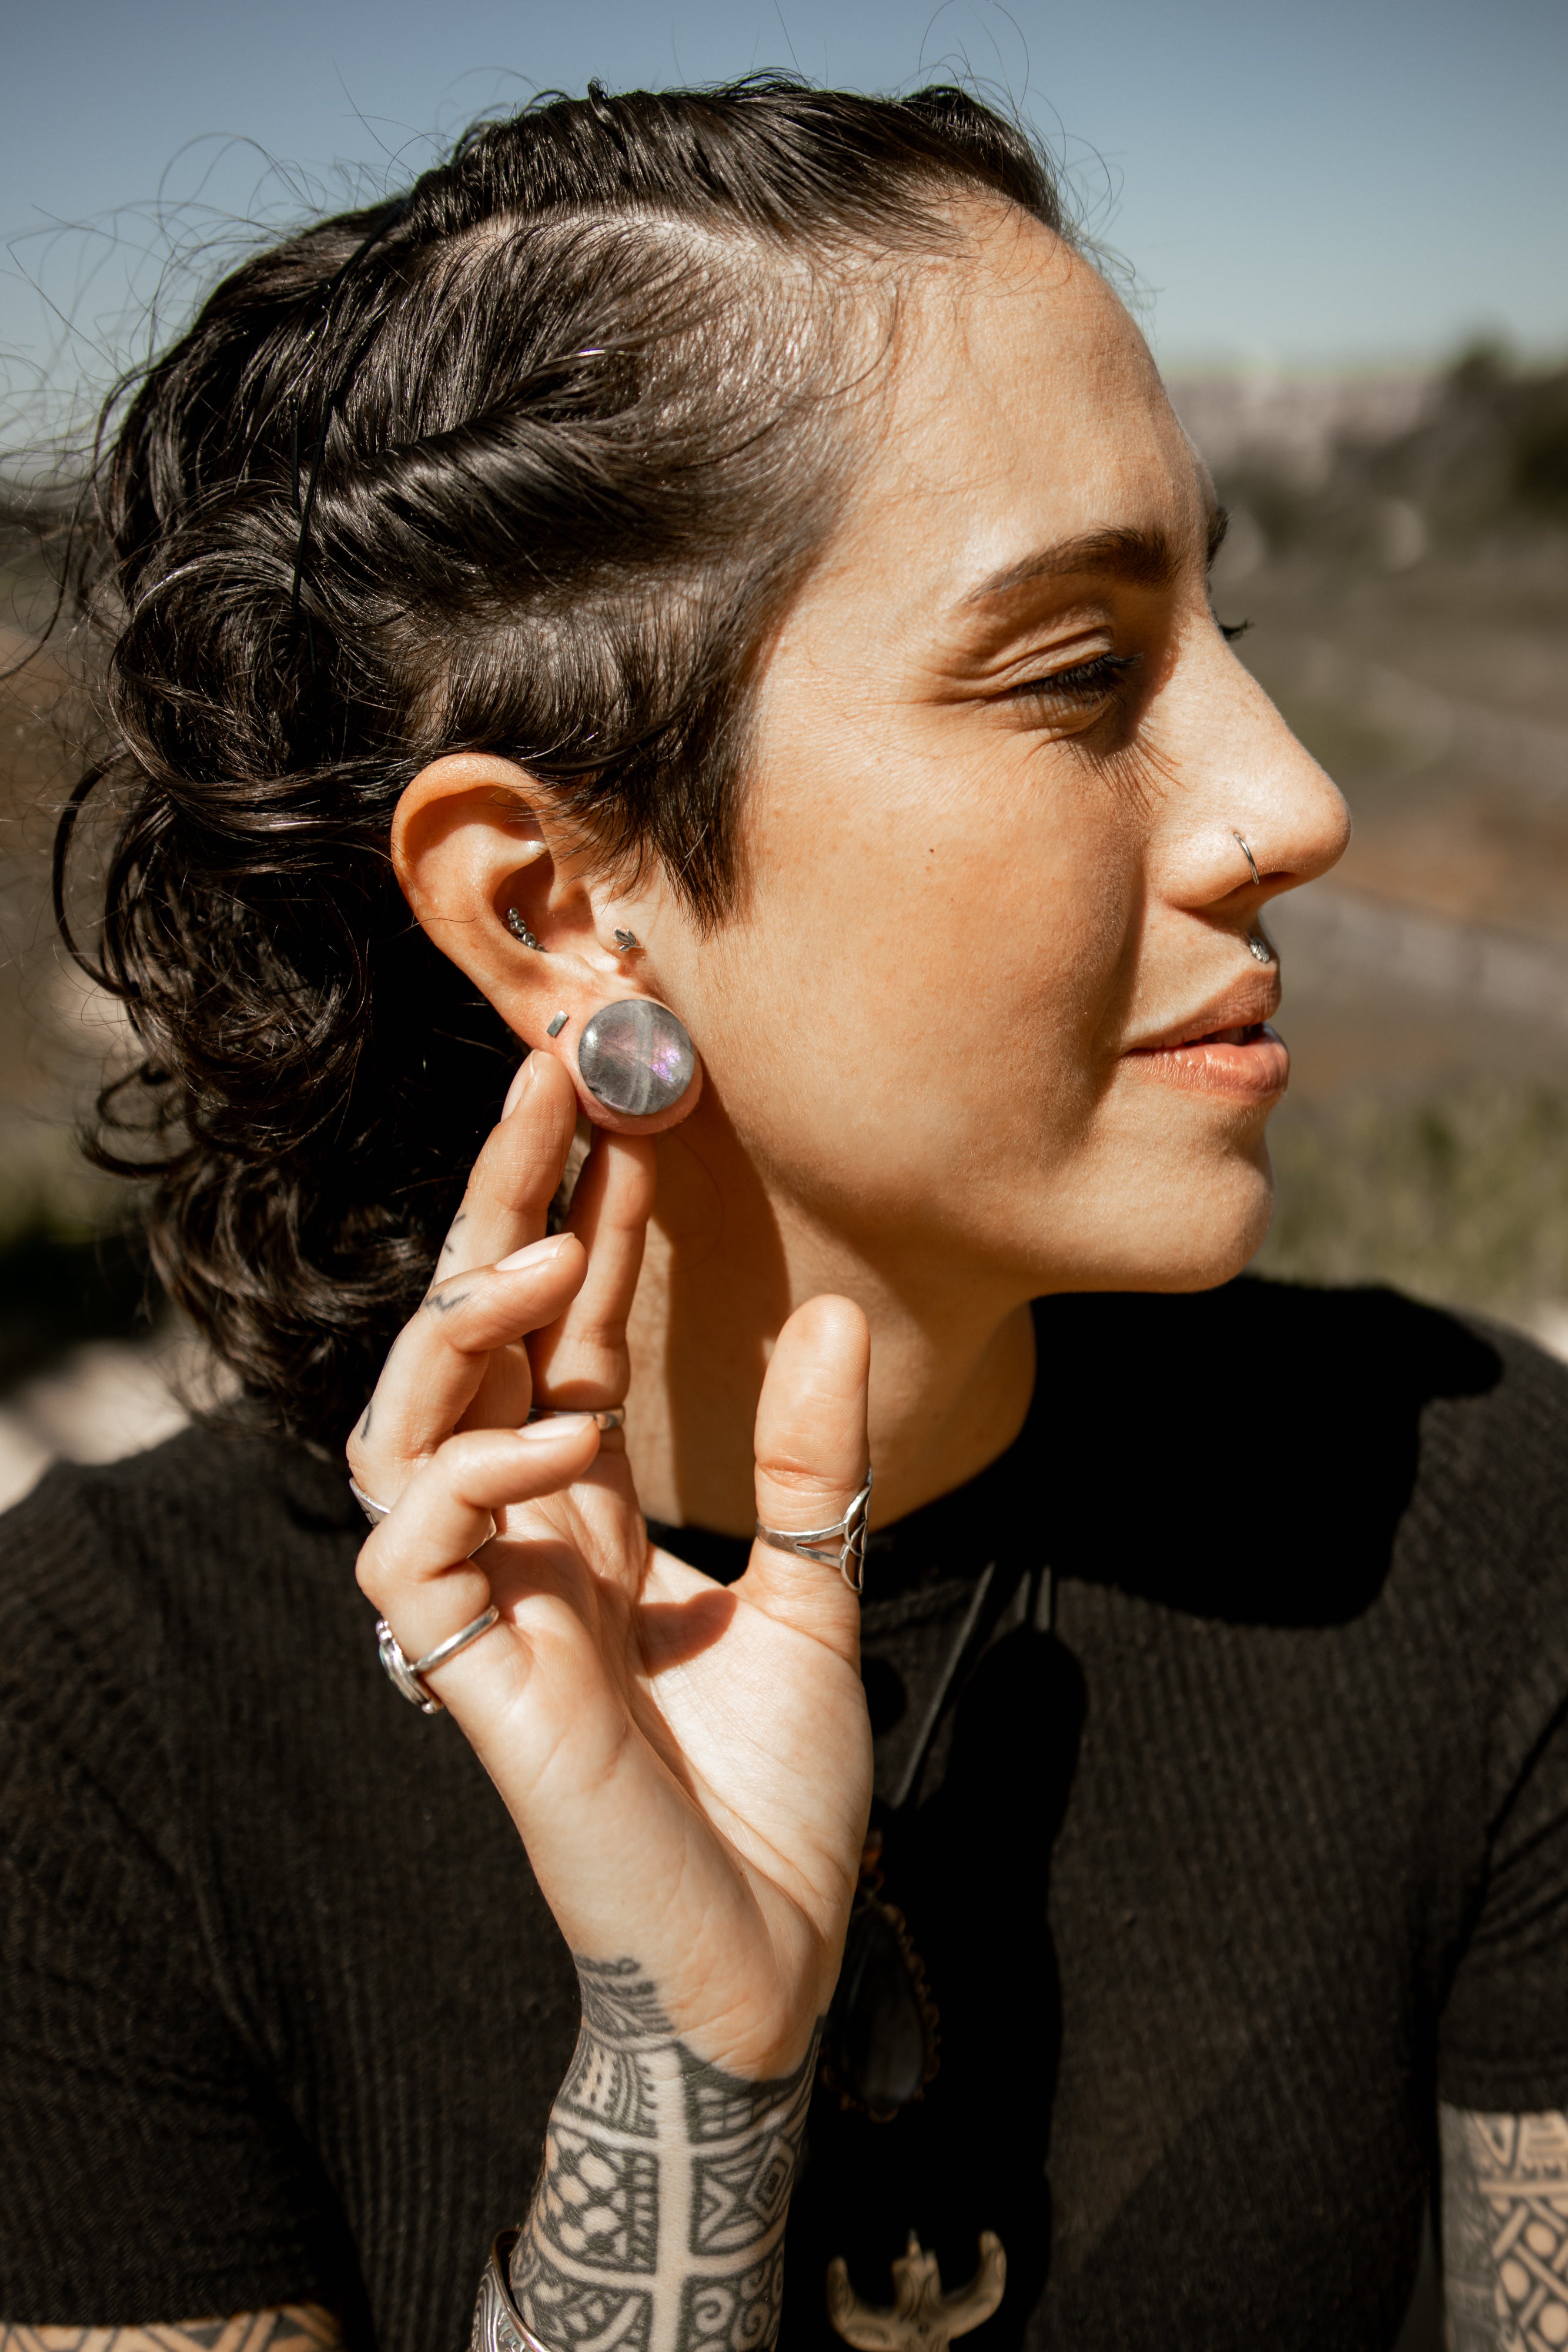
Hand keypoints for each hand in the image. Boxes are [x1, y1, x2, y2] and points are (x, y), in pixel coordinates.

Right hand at [348, 1053, 872, 2077]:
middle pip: (472, 1342)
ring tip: (533, 1262)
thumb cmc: (776, 1794)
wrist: (770, 1959)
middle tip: (553, 1076)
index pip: (563, 1335)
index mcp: (592, 1513)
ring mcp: (486, 1603)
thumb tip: (830, 1317)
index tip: (626, 1111)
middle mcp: (523, 1537)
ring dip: (460, 1333)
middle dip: (502, 1208)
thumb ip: (812, 1470)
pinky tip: (556, 1450)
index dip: (585, 1220)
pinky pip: (417, 1551)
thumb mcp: (815, 1599)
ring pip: (402, 1427)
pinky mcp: (470, 1677)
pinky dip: (474, 1482)